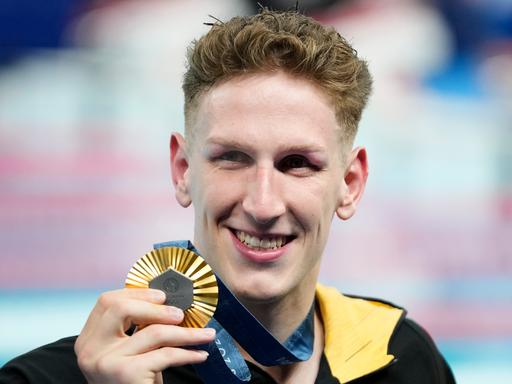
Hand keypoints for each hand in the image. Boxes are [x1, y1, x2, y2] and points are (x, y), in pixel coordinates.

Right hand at [75, 288, 214, 383]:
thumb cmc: (134, 381)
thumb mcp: (128, 351)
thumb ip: (135, 327)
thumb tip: (167, 300)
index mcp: (88, 339)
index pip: (106, 302)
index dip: (136, 293)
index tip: (162, 296)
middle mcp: (90, 349)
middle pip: (122, 309)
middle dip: (157, 308)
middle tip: (181, 314)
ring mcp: (106, 361)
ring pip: (153, 332)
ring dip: (186, 332)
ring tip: (205, 334)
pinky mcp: (126, 373)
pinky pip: (166, 354)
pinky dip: (189, 353)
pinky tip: (200, 354)